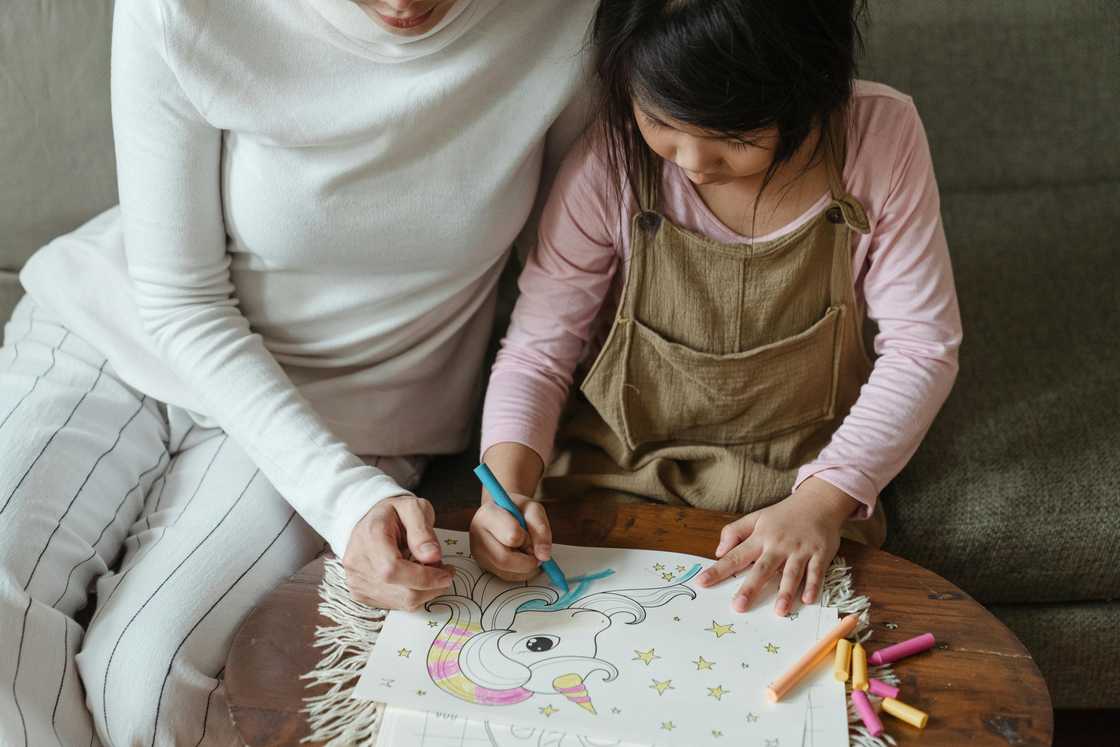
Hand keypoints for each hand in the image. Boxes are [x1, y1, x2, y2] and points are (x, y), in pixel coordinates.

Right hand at [342, 495, 452, 610]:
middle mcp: (357, 562)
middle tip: (443, 570)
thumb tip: (432, 557)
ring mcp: (356, 581)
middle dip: (430, 586)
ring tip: (429, 572)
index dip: (425, 577)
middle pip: (400, 591)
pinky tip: (414, 579)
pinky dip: (411, 596)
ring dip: (424, 591)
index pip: (393, 570)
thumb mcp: (414, 508)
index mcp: (370, 537)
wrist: (369, 520)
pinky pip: (394, 605)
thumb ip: (423, 531)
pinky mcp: (360, 594)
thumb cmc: (393, 513)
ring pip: (400, 602)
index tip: (447, 573)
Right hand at [469, 491, 552, 581]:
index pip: (511, 536)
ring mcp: (478, 552)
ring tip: (526, 551)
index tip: (529, 533)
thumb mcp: (533, 510)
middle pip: (504, 559)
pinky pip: (506, 577)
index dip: (527, 539)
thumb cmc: (518, 510)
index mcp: (488, 514)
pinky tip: (520, 557)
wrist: (503, 512)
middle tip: (534, 550)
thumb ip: (541, 529)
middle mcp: (477, 534)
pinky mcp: (483, 565)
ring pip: (506, 572)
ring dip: (525, 567)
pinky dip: (520, 572)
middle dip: (527, 560)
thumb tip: (543, 556)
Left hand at [696, 478, 860, 615]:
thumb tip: (718, 552)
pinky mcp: (820, 553)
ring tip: (779, 611)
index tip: (702, 583)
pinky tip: (807, 600)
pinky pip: (816, 572)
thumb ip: (735, 532)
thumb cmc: (784, 514)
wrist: (819, 501)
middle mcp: (778, 545)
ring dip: (785, 592)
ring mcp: (800, 550)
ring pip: (791, 573)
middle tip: (738, 606)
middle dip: (750, 588)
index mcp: (760, 537)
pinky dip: (813, 585)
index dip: (718, 570)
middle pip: (762, 568)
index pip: (735, 556)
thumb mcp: (756, 517)